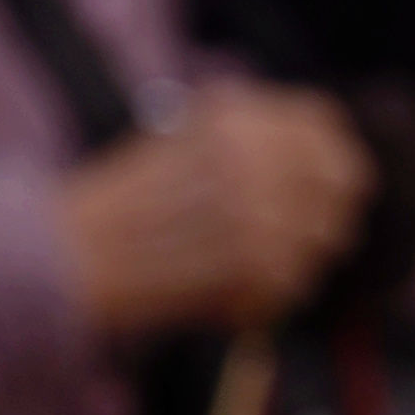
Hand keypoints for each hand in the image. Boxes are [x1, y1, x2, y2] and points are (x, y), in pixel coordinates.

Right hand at [60, 81, 372, 344]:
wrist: (72, 256)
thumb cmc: (126, 199)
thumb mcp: (187, 134)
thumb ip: (255, 135)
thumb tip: (327, 148)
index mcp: (236, 117)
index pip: (324, 125)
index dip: (335, 152)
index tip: (335, 176)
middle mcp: (252, 157)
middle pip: (342, 179)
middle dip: (331, 207)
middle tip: (314, 230)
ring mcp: (255, 211)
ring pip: (324, 237)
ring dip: (302, 256)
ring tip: (257, 267)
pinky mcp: (249, 267)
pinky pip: (293, 284)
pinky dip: (271, 296)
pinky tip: (234, 295)